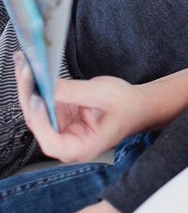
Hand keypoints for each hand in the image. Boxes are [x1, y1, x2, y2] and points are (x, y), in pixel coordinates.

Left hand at [15, 51, 142, 161]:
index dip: (42, 122)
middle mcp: (67, 143)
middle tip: (27, 71)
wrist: (136, 106)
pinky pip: (41, 104)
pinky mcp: (59, 118)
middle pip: (38, 124)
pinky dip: (35, 86)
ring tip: (25, 65)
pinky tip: (31, 70)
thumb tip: (47, 85)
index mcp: (82, 147)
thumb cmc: (127, 106)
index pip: (53, 143)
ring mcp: (61, 130)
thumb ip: (74, 92)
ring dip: (29, 88)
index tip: (38, 98)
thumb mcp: (104, 95)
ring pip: (36, 112)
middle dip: (30, 96)